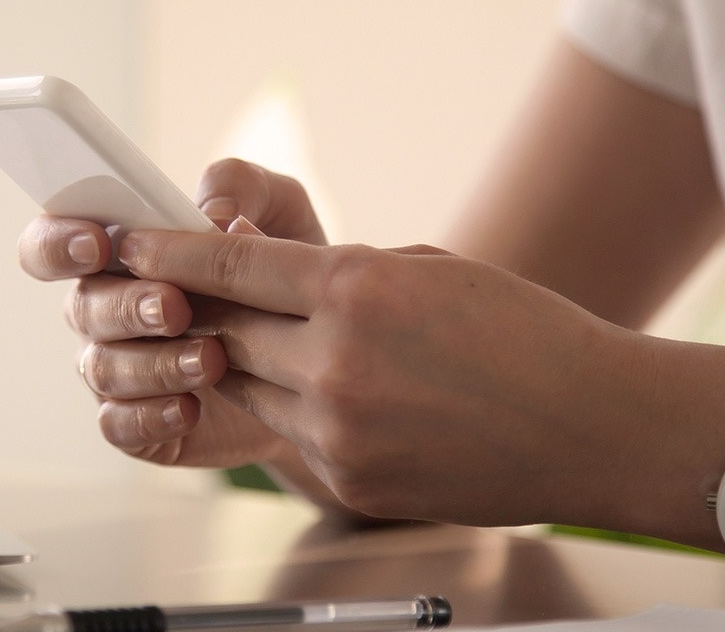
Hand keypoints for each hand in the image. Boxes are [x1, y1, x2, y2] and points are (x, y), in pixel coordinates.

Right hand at [16, 159, 328, 468]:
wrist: (323, 357)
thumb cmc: (284, 272)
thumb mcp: (280, 212)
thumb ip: (242, 186)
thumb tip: (211, 213)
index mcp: (118, 253)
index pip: (52, 242)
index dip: (58, 243)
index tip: (98, 244)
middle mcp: (106, 310)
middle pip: (82, 307)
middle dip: (127, 306)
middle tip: (176, 306)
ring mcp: (119, 370)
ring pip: (103, 368)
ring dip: (153, 363)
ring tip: (211, 359)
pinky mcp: (139, 424)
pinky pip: (119, 424)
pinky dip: (152, 416)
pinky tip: (191, 407)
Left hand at [113, 226, 662, 526]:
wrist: (593, 427)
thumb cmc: (527, 337)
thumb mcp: (429, 269)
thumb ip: (343, 271)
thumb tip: (273, 270)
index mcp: (355, 291)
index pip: (228, 266)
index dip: (168, 253)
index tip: (131, 245)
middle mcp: (335, 361)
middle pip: (223, 333)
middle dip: (203, 314)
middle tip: (191, 298)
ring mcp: (338, 429)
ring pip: (249, 389)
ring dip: (251, 366)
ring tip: (290, 349)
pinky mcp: (348, 479)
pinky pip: (291, 436)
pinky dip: (299, 412)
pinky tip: (346, 398)